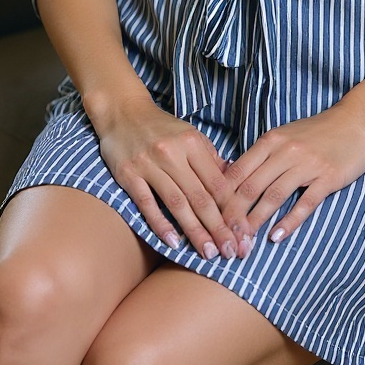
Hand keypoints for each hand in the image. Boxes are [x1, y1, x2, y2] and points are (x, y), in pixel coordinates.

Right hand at [93, 91, 247, 259]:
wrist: (122, 112)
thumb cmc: (161, 127)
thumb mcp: (190, 134)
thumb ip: (211, 157)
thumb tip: (234, 179)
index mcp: (192, 143)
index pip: (217, 182)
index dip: (232, 210)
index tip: (243, 232)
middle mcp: (172, 153)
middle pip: (200, 196)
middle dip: (218, 227)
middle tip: (231, 252)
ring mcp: (149, 165)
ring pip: (177, 203)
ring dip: (195, 231)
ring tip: (209, 252)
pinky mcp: (128, 175)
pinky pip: (147, 204)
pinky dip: (160, 224)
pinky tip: (174, 243)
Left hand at [221, 103, 364, 244]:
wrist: (358, 121)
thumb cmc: (318, 131)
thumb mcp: (285, 136)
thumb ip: (261, 155)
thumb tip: (232, 178)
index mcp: (271, 141)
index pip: (237, 172)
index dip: (222, 197)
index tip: (211, 218)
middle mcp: (285, 151)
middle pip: (251, 187)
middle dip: (235, 216)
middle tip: (224, 238)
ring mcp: (307, 164)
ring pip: (273, 196)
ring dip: (257, 221)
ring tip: (245, 243)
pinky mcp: (327, 177)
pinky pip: (305, 203)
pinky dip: (289, 221)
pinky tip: (277, 236)